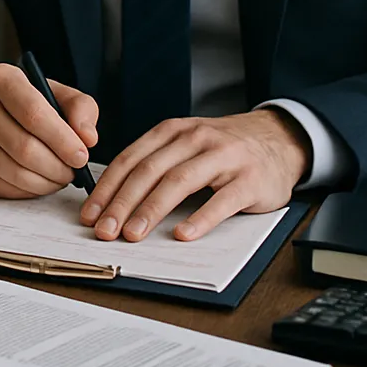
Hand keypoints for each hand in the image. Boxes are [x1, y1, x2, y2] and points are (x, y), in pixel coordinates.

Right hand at [0, 63, 98, 197]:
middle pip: (23, 147)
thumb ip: (82, 110)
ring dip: (43, 182)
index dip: (61, 139)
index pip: (32, 113)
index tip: (81, 156)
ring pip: (12, 170)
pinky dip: (25, 191)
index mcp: (1, 77)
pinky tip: (36, 181)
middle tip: (72, 172)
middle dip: (56, 167)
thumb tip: (87, 138)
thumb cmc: (33, 104)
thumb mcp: (61, 95)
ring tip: (57, 177)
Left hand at [80, 108, 310, 241]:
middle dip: (122, 202)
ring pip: (179, 182)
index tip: (90, 213)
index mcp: (172, 131)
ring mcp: (223, 157)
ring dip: (152, 210)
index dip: (107, 187)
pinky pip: (221, 201)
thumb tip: (112, 196)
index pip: (131, 159)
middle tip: (105, 230)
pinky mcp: (249, 179)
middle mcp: (194, 138)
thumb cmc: (220, 149)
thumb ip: (155, 162)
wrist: (276, 139)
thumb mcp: (184, 144)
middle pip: (150, 171)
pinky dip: (200, 218)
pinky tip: (183, 235)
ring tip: (133, 234)